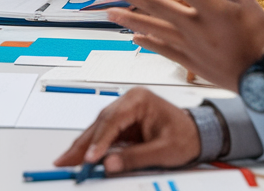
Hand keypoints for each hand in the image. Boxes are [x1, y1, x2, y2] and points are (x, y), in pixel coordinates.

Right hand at [53, 88, 199, 173]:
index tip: (89, 158)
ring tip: (67, 161)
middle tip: (65, 161)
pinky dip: (92, 148)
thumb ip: (136, 158)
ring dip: (83, 146)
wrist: (198, 135)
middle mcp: (128, 102)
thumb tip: (109, 164)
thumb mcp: (164, 151)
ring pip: (98, 129)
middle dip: (82, 144)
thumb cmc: (186, 137)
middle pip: (100, 123)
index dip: (99, 141)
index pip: (112, 120)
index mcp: (139, 99)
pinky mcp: (123, 124)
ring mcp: (124, 112)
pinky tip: (81, 157)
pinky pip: (104, 135)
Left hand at [99, 0, 263, 90]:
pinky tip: (135, 38)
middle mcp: (196, 26)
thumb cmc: (262, 40)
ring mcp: (190, 45)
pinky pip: (163, 50)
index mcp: (212, 9)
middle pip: (156, 6)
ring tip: (110, 15)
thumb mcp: (253, 6)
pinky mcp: (190, 61)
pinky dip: (148, 42)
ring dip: (129, 20)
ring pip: (153, 29)